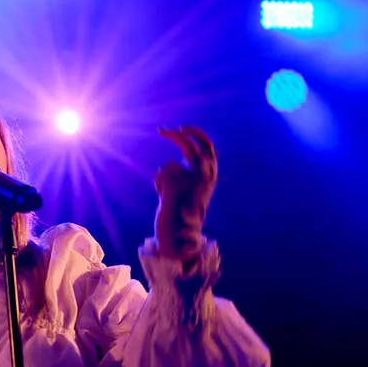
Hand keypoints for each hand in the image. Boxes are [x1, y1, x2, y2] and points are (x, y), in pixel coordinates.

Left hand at [154, 125, 216, 260]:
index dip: (196, 135)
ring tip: (165, 191)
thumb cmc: (178, 216)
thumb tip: (173, 164)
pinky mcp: (176, 186)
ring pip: (171, 163)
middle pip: (193, 146)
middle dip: (179, 135)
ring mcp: (191, 182)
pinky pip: (162, 170)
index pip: (208, 149)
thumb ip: (180, 177)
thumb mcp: (180, 192)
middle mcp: (205, 178)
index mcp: (209, 179)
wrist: (178, 239)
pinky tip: (163, 196)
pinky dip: (159, 182)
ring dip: (164, 176)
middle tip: (163, 130)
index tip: (181, 127)